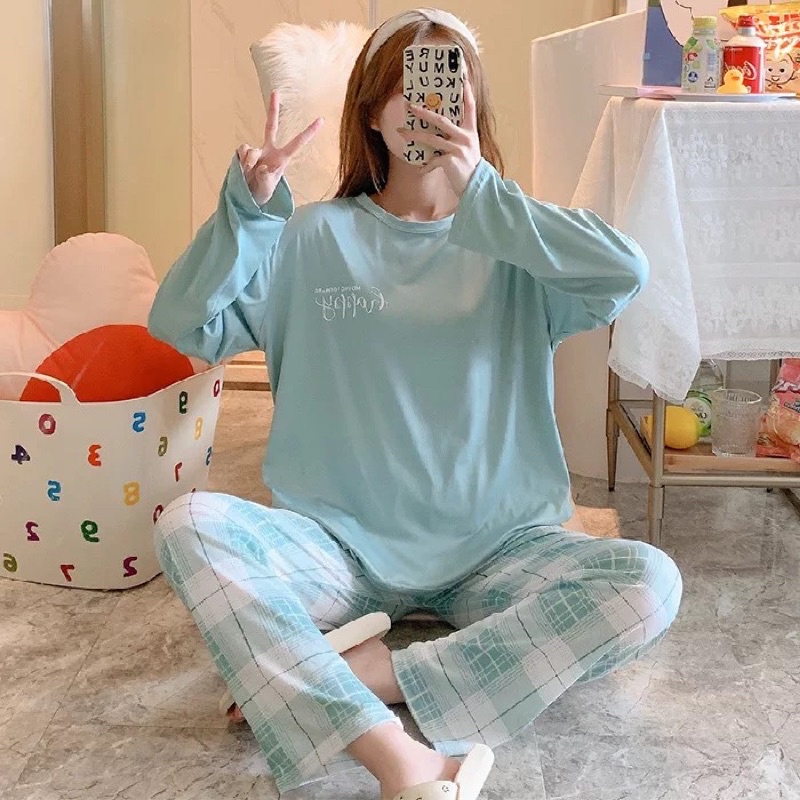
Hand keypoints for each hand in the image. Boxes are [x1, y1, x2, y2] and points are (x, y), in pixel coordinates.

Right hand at [237, 91, 323, 205]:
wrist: (248, 197)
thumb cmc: (262, 193)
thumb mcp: (267, 190)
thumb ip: (266, 179)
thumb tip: (262, 167)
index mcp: (282, 159)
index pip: (297, 143)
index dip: (309, 132)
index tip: (321, 120)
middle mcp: (269, 150)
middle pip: (270, 126)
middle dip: (272, 109)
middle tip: (275, 91)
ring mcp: (256, 151)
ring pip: (252, 148)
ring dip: (249, 162)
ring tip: (250, 175)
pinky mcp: (244, 153)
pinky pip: (242, 151)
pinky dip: (242, 161)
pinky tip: (243, 170)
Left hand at [398, 79, 480, 196]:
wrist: (477, 187)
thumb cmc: (469, 167)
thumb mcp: (468, 148)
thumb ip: (457, 136)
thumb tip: (439, 128)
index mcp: (470, 131)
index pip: (470, 106)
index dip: (466, 91)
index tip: (462, 77)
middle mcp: (465, 137)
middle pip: (441, 120)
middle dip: (423, 112)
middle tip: (409, 105)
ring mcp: (458, 148)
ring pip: (431, 138)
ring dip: (414, 135)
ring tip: (401, 132)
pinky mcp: (451, 161)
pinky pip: (433, 161)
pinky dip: (426, 166)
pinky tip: (420, 169)